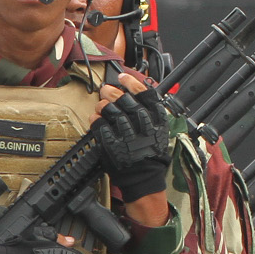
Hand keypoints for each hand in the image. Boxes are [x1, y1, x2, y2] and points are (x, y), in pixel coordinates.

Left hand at [96, 86, 171, 201]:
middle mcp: (142, 124)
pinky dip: (95, 119)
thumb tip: (137, 92)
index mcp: (157, 119)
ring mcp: (126, 134)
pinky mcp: (111, 143)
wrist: (144, 176)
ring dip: (102, 105)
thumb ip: (150, 113)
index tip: (123, 77)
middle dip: (112, 92)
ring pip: (110, 110)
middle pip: (124, 99)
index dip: (132, 83)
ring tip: (101, 105)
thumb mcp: (159, 130)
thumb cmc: (151, 154)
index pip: (145, 93)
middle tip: (106, 89)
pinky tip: (96, 118)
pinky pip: (99, 125)